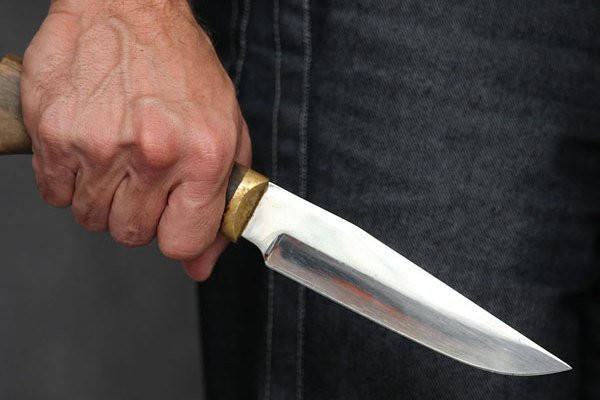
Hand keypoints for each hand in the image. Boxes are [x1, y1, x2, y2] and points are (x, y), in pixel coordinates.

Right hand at [21, 0, 250, 279]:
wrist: (128, 9)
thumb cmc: (180, 66)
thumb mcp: (225, 129)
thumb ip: (219, 202)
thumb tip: (200, 263)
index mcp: (202, 155)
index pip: (182, 242)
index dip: (177, 237)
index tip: (174, 221)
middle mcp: (152, 153)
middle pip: (131, 234)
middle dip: (139, 214)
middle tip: (145, 177)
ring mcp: (98, 145)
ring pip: (91, 218)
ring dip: (104, 197)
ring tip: (118, 155)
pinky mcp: (54, 134)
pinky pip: (55, 194)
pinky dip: (70, 180)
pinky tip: (89, 147)